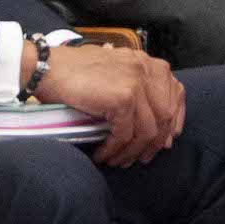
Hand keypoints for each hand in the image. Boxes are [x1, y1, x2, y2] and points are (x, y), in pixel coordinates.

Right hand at [32, 42, 184, 167]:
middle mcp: (146, 70)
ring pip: (147, 131)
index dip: (174, 121)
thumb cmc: (76, 72)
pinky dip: (115, 149)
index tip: (164, 142)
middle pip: (165, 117)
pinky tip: (103, 155)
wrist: (48, 68)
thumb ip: (137, 89)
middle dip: (154, 143)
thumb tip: (156, 125)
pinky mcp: (122, 98)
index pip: (176, 94)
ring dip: (131, 152)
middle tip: (139, 158)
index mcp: (148, 63)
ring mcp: (136, 83)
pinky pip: (126, 134)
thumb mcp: (115, 71)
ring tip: (117, 161)